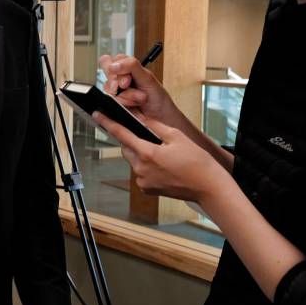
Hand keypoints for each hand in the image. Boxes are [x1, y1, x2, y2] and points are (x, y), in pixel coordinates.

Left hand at [93, 111, 227, 202]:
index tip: (97, 115)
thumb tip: (140, 116)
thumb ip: (154, 125)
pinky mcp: (146, 189)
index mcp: (147, 153)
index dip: (108, 122)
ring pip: (134, 161)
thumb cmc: (196, 162)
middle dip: (133, 140)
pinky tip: (162, 166)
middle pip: (127, 148)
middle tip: (150, 137)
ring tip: (162, 154)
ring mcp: (142, 181)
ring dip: (141, 154)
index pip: (121, 134)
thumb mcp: (176, 136)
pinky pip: (140, 173)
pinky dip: (146, 167)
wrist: (207, 187)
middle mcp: (141, 169)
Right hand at [98, 53, 179, 126]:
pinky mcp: (113, 104)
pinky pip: (109, 101)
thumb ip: (131, 66)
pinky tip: (131, 105)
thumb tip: (113, 65)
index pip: (114, 60)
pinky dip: (122, 103)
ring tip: (137, 100)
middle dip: (117, 81)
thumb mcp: (147, 78)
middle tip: (126, 86)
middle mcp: (120, 80)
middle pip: (107, 72)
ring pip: (108, 88)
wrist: (160, 118)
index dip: (117, 67)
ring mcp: (116, 92)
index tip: (127, 78)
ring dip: (124, 95)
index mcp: (129, 69)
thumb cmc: (158, 98)